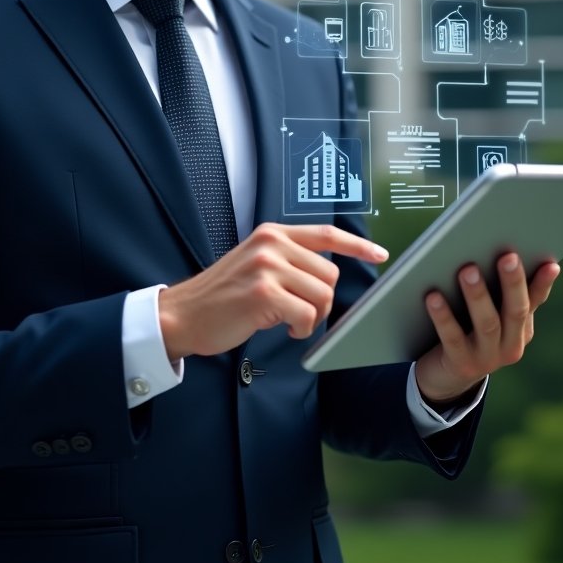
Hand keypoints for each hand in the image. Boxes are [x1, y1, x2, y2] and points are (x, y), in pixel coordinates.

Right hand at [157, 223, 388, 360]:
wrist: (183, 314)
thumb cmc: (221, 296)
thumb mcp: (255, 263)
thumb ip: (287, 260)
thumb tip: (325, 274)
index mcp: (271, 233)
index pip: (325, 233)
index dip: (356, 245)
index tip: (379, 253)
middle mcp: (271, 244)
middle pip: (328, 272)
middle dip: (322, 299)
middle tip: (300, 312)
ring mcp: (266, 267)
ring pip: (321, 294)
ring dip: (312, 317)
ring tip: (289, 320)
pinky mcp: (263, 293)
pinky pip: (306, 315)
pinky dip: (302, 328)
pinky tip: (283, 328)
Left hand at [414, 251, 559, 405]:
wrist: (444, 377)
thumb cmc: (466, 331)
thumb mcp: (486, 313)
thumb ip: (495, 290)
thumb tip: (500, 252)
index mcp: (520, 329)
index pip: (534, 301)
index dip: (543, 283)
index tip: (550, 263)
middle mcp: (511, 346)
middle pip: (516, 311)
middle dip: (513, 282)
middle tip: (507, 256)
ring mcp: (488, 359)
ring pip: (487, 324)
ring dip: (478, 295)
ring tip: (468, 269)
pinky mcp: (462, 365)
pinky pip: (453, 337)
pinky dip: (443, 316)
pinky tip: (433, 296)